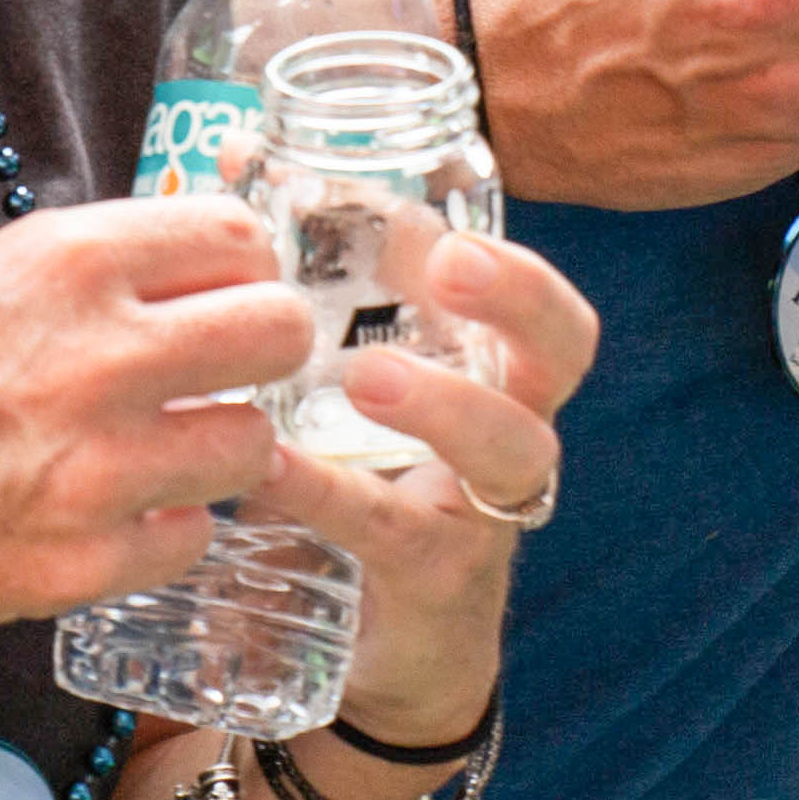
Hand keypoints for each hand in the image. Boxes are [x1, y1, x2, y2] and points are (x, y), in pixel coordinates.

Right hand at [0, 197, 316, 643]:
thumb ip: (75, 273)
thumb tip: (161, 271)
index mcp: (69, 262)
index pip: (237, 235)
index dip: (237, 261)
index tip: (222, 282)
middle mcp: (103, 356)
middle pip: (278, 334)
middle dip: (262, 345)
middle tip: (225, 365)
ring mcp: (99, 471)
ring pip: (252, 447)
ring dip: (220, 445)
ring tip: (166, 446)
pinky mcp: (81, 567)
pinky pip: (191, 539)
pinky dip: (165, 528)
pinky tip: (117, 513)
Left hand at [241, 229, 596, 748]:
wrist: (382, 650)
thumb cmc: (365, 477)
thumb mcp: (346, 378)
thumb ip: (306, 278)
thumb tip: (233, 150)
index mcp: (495, 366)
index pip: (531, 289)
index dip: (493, 244)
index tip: (419, 206)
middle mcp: (511, 425)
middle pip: (564, 346)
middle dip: (517, 295)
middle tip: (449, 262)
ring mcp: (485, 507)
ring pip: (508, 443)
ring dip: (444, 401)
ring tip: (363, 375)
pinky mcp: (437, 579)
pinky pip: (400, 531)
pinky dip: (333, 494)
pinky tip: (270, 466)